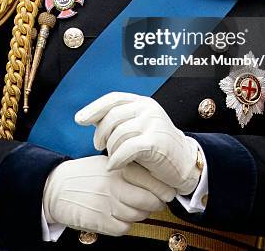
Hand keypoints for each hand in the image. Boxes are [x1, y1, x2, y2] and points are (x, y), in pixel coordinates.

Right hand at [43, 155, 174, 236]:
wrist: (55, 188)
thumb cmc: (84, 175)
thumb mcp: (106, 163)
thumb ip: (128, 168)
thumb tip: (156, 176)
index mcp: (117, 167)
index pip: (151, 179)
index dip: (163, 188)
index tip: (169, 191)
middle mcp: (114, 184)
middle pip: (149, 200)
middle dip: (156, 203)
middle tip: (157, 202)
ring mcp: (107, 203)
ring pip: (139, 215)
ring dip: (141, 214)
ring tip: (135, 208)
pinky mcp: (100, 221)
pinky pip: (124, 228)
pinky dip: (126, 224)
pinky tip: (119, 216)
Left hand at [75, 92, 200, 194]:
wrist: (185, 164)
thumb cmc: (155, 148)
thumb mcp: (137, 128)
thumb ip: (118, 121)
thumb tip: (88, 117)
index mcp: (142, 102)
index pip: (113, 98)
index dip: (94, 108)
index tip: (79, 119)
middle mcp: (148, 108)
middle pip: (112, 116)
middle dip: (100, 132)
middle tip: (97, 146)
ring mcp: (153, 123)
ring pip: (118, 133)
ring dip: (110, 149)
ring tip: (111, 157)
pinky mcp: (156, 141)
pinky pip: (127, 148)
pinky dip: (116, 158)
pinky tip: (113, 166)